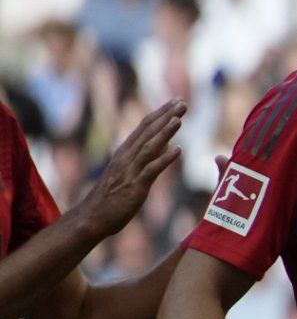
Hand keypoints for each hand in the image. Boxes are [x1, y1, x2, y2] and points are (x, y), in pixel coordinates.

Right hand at [64, 101, 185, 239]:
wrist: (92, 218)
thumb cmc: (112, 197)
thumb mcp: (130, 173)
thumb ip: (147, 157)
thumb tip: (166, 142)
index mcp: (125, 153)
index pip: (144, 127)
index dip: (161, 113)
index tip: (176, 101)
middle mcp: (126, 158)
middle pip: (148, 132)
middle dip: (166, 116)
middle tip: (183, 101)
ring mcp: (130, 171)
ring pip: (149, 147)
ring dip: (165, 132)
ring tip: (179, 119)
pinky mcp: (134, 186)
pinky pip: (151, 170)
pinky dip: (164, 159)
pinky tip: (178, 149)